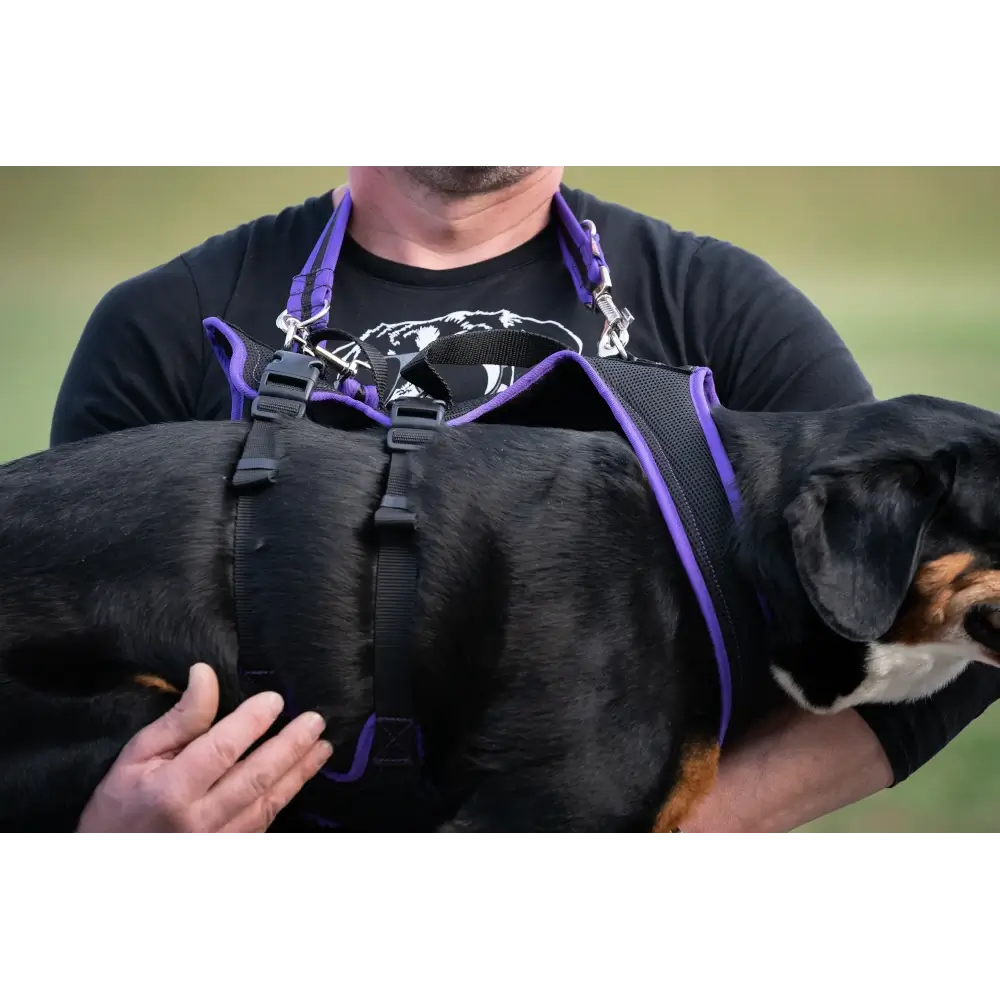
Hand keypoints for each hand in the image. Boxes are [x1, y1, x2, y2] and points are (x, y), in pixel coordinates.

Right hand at [75, 662, 332, 837]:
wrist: (113, 856)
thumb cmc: (122, 804)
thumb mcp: (137, 756)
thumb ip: (179, 719)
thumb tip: (206, 674)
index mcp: (171, 790)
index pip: (221, 749)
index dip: (251, 722)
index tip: (275, 699)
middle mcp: (198, 819)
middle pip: (255, 777)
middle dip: (291, 747)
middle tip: (315, 722)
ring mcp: (216, 841)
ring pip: (267, 802)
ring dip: (299, 772)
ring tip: (322, 747)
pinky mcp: (228, 851)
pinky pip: (263, 823)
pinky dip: (285, 799)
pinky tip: (300, 778)